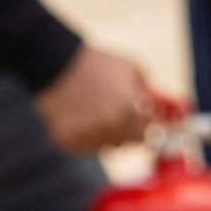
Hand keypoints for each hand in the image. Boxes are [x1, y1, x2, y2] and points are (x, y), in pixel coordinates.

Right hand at [34, 45, 155, 152]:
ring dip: (101, 134)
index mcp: (130, 114)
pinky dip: (80, 136)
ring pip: (102, 146)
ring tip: (91, 111)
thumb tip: (153, 104)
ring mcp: (89, 139)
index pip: (145, 134)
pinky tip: (76, 117)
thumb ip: (147, 90)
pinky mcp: (68, 143)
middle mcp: (111, 131)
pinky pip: (81, 146)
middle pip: (124, 143)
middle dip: (122, 131)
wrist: (56, 63)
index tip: (137, 121)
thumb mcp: (132, 68)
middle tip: (112, 115)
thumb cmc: (95, 64)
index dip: (141, 126)